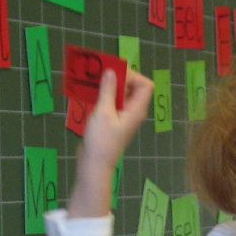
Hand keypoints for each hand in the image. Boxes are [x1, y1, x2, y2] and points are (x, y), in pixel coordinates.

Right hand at [68, 69, 154, 217]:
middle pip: (132, 88)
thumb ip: (108, 90)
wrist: (94, 165)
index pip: (145, 84)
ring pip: (120, 95)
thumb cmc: (101, 139)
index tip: (115, 76)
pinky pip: (112, 104)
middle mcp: (133, 112)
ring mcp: (124, 117)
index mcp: (136, 109)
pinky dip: (103, 97)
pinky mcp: (114, 122)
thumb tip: (111, 71)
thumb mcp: (103, 111)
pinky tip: (89, 96)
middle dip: (117, 79)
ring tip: (92, 83)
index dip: (132, 75)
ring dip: (108, 88)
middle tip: (100, 75)